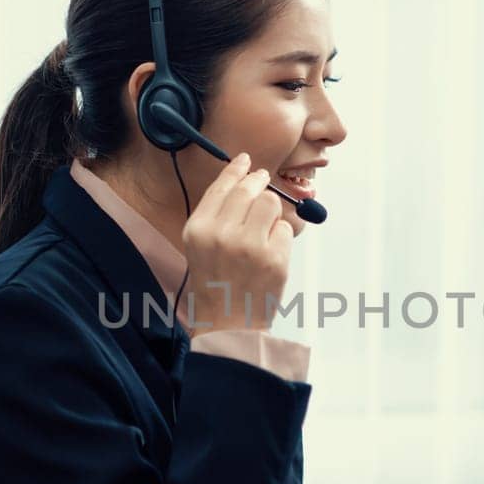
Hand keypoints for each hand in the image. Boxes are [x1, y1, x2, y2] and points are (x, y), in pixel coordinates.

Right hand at [181, 152, 293, 332]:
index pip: (222, 186)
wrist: (229, 324)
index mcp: (199, 229)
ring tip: (263, 228)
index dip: (236, 169)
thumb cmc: (215, 283)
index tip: (246, 160)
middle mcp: (222, 234)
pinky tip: (268, 252)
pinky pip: (284, 229)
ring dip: (271, 211)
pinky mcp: (275, 258)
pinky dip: (280, 237)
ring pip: (271, 203)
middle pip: (250, 188)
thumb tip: (243, 177)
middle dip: (259, 182)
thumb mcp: (200, 246)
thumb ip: (216, 213)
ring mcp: (250, 246)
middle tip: (263, 181)